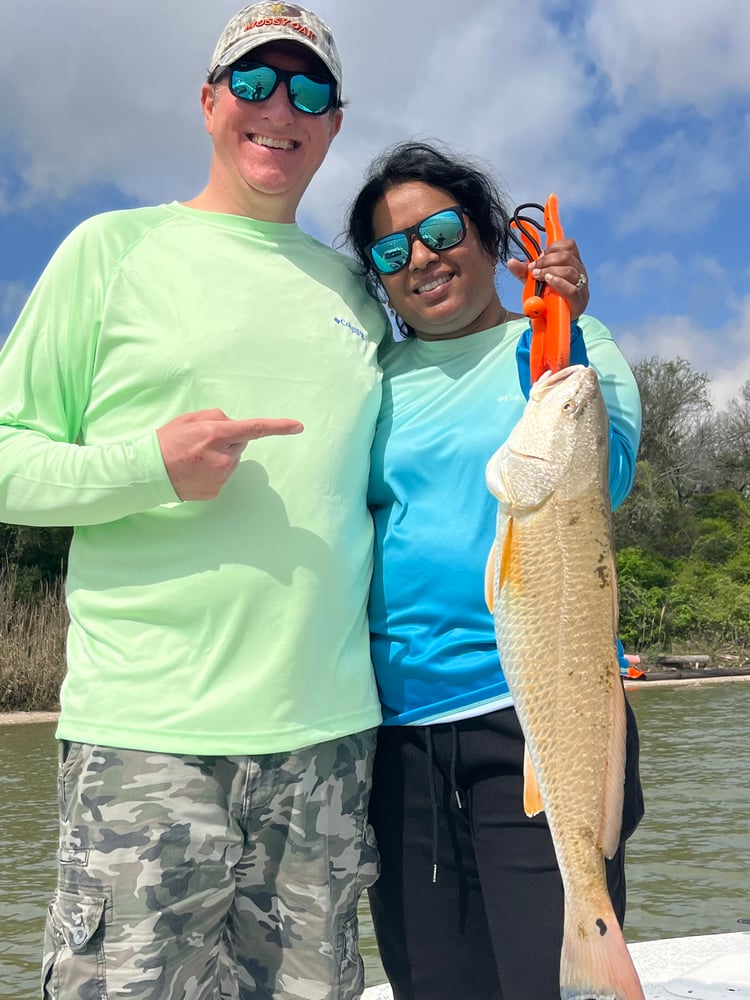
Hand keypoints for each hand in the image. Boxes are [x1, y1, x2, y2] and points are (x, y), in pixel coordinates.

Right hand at [157, 409, 303, 500]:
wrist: (148, 472)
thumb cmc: (167, 442)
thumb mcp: (190, 419)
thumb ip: (216, 417)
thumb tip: (233, 425)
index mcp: (216, 434)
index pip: (255, 428)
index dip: (279, 427)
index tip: (298, 426)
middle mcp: (222, 456)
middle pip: (241, 443)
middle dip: (229, 440)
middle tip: (203, 442)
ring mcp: (220, 476)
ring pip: (233, 460)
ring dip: (222, 456)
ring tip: (196, 457)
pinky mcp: (217, 490)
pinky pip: (224, 475)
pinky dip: (214, 471)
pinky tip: (196, 470)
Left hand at [507, 238, 589, 320]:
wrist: (551, 321)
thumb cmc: (546, 296)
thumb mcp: (534, 281)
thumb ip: (523, 271)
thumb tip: (511, 262)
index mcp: (572, 263)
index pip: (569, 245)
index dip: (553, 247)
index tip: (538, 257)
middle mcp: (580, 272)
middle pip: (568, 256)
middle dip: (547, 260)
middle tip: (534, 268)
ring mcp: (582, 287)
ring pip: (570, 271)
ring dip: (550, 270)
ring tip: (538, 276)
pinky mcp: (579, 302)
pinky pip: (572, 289)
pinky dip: (559, 283)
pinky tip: (549, 281)